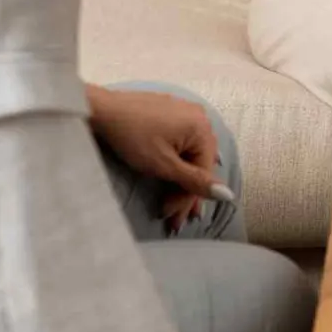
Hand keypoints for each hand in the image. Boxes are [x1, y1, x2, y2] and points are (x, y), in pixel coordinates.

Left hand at [88, 85, 229, 233]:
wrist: (102, 109)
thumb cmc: (132, 137)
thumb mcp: (164, 165)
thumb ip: (195, 181)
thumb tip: (228, 194)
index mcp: (202, 129)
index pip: (203, 174)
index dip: (188, 200)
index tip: (173, 221)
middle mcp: (200, 118)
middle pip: (197, 164)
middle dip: (184, 194)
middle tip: (172, 220)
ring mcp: (185, 112)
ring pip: (188, 154)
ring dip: (180, 180)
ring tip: (170, 204)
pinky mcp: (171, 112)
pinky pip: (180, 142)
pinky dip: (174, 162)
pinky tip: (170, 175)